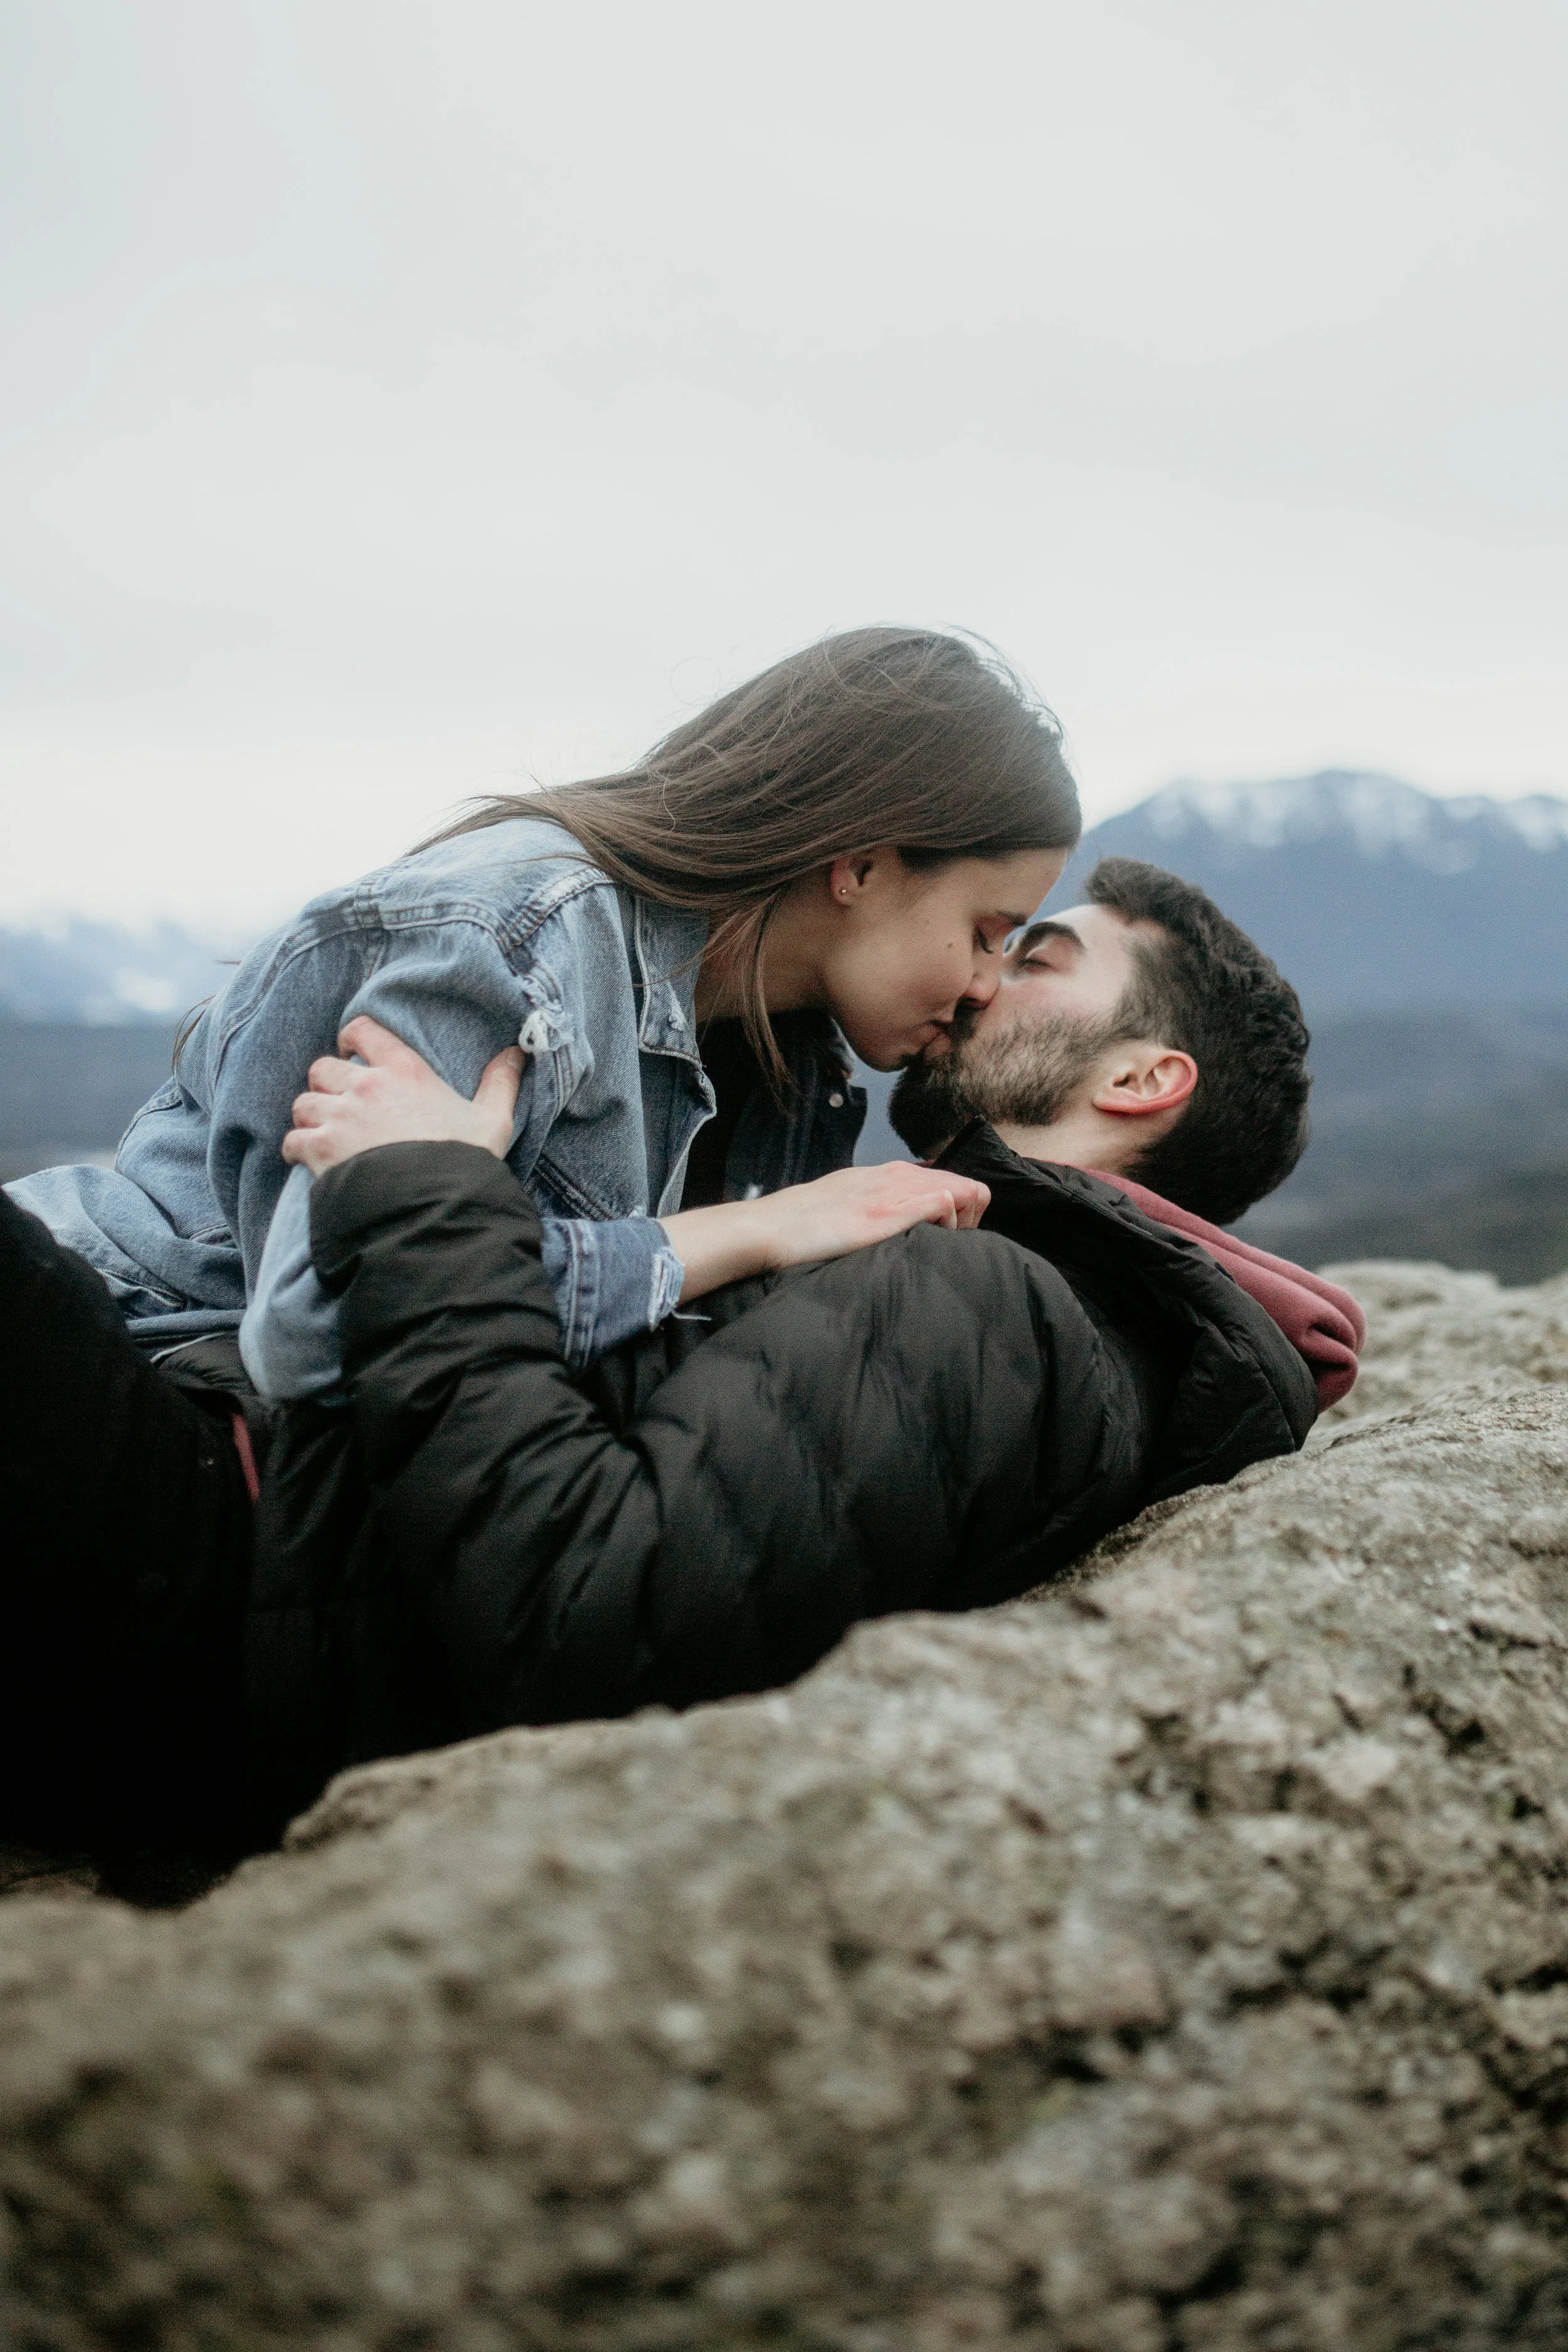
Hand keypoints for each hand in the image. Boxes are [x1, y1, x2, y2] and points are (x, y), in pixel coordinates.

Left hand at [281, 1015, 523, 1174]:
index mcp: (404, 1070)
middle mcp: (366, 1087)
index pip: (363, 1031)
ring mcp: (339, 1117)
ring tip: (325, 1134)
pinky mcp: (320, 1149)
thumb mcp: (493, 1120)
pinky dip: (297, 1150)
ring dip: (311, 1118)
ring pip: (303, 1103)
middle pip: (322, 1068)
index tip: (352, 1052)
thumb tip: (516, 1052)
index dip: (352, 1038)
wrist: (434, 1203)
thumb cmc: (464, 1161)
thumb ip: (501, 1083)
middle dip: (327, 1085)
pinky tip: (310, 1161)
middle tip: (341, 1105)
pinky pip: (292, 1140)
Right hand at [660, 1160, 989, 1303]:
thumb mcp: (845, 1204)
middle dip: (971, 1212)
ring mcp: (888, 1194)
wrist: (768, 1229)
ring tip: (949, 1242)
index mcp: (884, 1174)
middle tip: (957, 1242)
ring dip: (965, 1217)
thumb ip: (874, 1205)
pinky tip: (940, 1232)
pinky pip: (938, 1202)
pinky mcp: (882, 1215)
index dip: (960, 1204)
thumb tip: (898, 1219)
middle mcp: (891, 1177)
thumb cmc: (802, 1226)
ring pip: (956, 1188)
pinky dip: (950, 1216)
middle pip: (960, 1182)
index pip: (944, 1178)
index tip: (953, 1231)